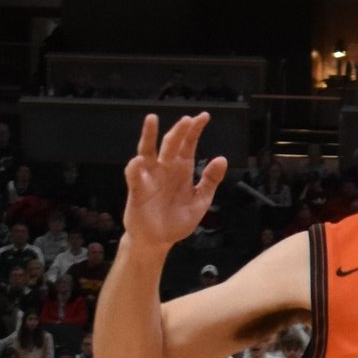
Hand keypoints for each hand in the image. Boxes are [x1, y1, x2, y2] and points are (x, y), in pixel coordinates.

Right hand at [122, 113, 227, 249]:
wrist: (159, 240)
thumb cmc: (177, 219)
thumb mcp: (200, 201)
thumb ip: (210, 181)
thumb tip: (222, 159)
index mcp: (181, 170)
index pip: (188, 145)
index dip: (195, 131)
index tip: (204, 116)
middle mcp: (165, 168)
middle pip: (171, 144)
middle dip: (180, 131)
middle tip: (188, 119)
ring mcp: (150, 177)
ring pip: (147, 151)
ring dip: (149, 135)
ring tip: (152, 120)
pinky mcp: (137, 190)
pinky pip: (135, 177)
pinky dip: (136, 168)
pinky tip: (140, 160)